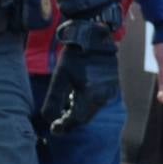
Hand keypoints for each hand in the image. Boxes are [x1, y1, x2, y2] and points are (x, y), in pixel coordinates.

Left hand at [41, 21, 119, 136]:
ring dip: (78, 112)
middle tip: (57, 122)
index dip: (64, 126)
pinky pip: (98, 101)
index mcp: (91, 95)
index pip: (77, 120)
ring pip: (92, 110)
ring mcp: (111, 91)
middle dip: (70, 121)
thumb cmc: (75, 54)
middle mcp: (104, 96)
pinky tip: (76, 97)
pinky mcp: (113, 86)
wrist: (95, 35)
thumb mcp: (60, 76)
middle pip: (86, 117)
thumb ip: (54, 99)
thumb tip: (49, 120)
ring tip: (65, 108)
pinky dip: (86, 104)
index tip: (53, 128)